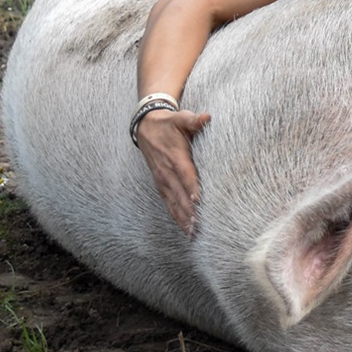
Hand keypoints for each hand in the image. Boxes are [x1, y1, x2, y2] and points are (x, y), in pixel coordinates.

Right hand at [136, 108, 210, 234]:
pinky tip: (185, 228)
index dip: (192, 187)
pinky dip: (176, 216)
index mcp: (175, 157)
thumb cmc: (169, 123)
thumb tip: (206, 117)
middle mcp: (167, 172)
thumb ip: (193, 120)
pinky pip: (168, 202)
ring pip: (173, 202)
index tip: (198, 201)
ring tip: (193, 233)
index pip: (185, 174)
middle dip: (188, 211)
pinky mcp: (161, 184)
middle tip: (198, 227)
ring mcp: (162, 179)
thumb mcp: (180, 119)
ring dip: (183, 218)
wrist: (146, 126)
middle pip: (180, 194)